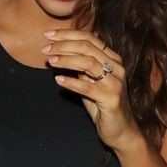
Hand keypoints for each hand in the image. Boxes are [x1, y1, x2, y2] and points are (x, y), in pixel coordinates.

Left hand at [43, 28, 140, 151]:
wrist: (121, 131)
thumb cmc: (103, 106)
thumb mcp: (91, 82)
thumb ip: (81, 68)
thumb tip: (62, 52)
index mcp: (113, 59)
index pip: (90, 38)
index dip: (68, 34)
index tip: (48, 35)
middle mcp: (117, 67)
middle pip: (87, 47)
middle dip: (63, 45)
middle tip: (45, 49)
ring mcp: (115, 83)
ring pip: (88, 63)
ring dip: (66, 60)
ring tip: (50, 61)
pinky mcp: (111, 99)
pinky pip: (87, 87)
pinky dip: (72, 82)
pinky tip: (58, 80)